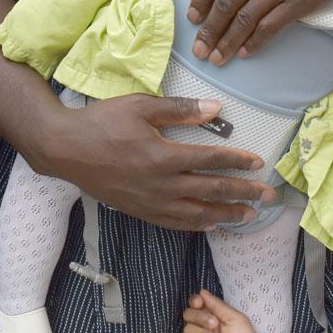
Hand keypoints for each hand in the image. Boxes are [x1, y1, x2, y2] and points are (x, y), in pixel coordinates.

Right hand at [32, 94, 278, 230]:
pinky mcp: (139, 211)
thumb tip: (216, 108)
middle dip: (243, 194)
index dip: (238, 162)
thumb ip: (179, 110)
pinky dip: (196, 226)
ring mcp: (150, 202)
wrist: (65, 149)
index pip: (211, 160)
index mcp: (164, 156)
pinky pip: (173, 223)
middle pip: (211, 191)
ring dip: (225, 215)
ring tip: (247, 216)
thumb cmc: (102, 122)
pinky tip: (209, 225)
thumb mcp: (140, 107)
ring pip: (196, 215)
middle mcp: (161, 184)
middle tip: (268, 198)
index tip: (258, 164)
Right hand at [179, 291, 282, 332]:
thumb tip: (201, 291)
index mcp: (214, 316)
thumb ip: (217, 305)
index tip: (199, 302)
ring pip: (187, 329)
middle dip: (200, 317)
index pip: (197, 304)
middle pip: (188, 314)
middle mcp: (204, 328)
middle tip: (215, 324)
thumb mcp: (235, 318)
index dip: (195, 301)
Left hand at [187, 0, 332, 64]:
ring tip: (217, 58)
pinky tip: (245, 52)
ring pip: (245, 19)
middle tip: (199, 48)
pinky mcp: (301, 1)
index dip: (201, 0)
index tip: (193, 17)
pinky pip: (272, 26)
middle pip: (227, 3)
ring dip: (227, 42)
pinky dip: (256, 42)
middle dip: (209, 30)